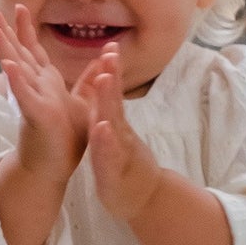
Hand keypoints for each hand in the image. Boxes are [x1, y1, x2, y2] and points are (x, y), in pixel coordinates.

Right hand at [0, 4, 112, 185]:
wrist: (55, 169)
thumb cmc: (67, 139)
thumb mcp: (84, 101)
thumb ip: (90, 78)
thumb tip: (105, 55)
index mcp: (45, 83)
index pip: (32, 50)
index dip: (24, 29)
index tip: (19, 7)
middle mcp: (35, 87)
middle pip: (16, 53)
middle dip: (3, 31)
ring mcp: (32, 100)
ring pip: (15, 68)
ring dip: (2, 47)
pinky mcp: (36, 115)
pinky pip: (24, 95)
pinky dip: (17, 80)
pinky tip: (9, 65)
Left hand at [79, 42, 164, 221]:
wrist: (143, 198)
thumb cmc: (125, 165)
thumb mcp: (115, 135)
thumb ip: (111, 112)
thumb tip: (106, 83)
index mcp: (114, 125)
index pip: (112, 95)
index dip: (109, 71)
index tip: (109, 46)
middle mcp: (119, 135)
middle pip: (114, 103)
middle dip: (111, 78)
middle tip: (110, 54)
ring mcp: (118, 153)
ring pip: (113, 125)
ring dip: (107, 102)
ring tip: (103, 80)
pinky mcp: (113, 173)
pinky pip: (108, 156)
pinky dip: (106, 142)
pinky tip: (102, 128)